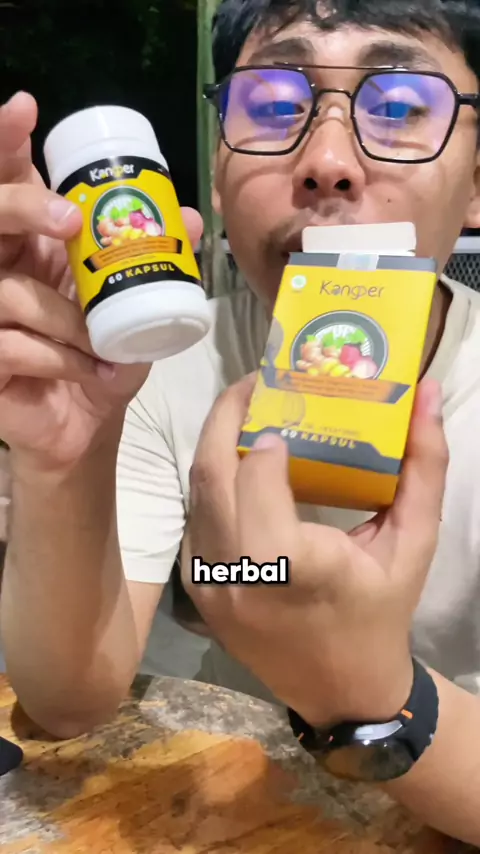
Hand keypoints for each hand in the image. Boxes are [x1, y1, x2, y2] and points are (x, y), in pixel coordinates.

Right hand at [0, 92, 203, 473]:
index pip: (5, 179)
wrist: (85, 421)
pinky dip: (62, 360)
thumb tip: (189, 220)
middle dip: (22, 206)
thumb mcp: (134, 308)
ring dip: (67, 321)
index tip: (24, 106)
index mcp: (30, 244)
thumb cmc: (101, 358)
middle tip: (68, 219)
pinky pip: (13, 345)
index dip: (5, 140)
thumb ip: (157, 265)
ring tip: (101, 347)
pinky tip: (90, 373)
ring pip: (10, 291)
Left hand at [184, 375, 447, 726]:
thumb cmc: (380, 611)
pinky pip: (194, 522)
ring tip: (245, 419)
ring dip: (215, 448)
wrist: (341, 690)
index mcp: (290, 564)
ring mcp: (208, 588)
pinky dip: (213, 488)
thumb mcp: (414, 541)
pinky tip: (239, 471)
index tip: (282, 410)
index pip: (257, 476)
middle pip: (210, 475)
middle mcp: (236, 576)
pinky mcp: (197, 594)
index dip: (262, 435)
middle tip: (252, 386)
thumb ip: (425, 466)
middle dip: (224, 417)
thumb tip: (429, 393)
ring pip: (195, 495)